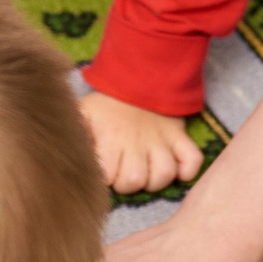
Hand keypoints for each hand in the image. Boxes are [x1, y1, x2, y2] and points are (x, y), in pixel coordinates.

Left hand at [79, 91, 203, 193]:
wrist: (137, 78)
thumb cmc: (106, 105)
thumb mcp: (83, 114)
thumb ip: (76, 135)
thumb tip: (70, 156)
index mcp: (110, 137)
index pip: (107, 177)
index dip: (104, 179)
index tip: (103, 171)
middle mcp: (137, 142)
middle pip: (135, 180)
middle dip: (127, 184)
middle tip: (123, 173)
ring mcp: (161, 140)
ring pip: (164, 174)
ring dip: (155, 180)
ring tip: (146, 173)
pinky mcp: (180, 137)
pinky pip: (192, 160)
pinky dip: (187, 171)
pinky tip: (176, 171)